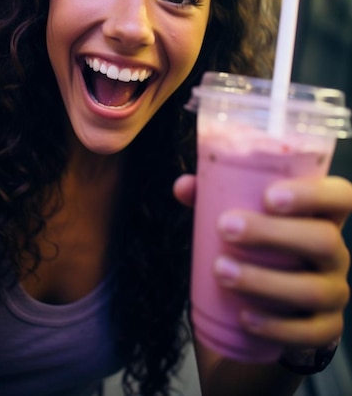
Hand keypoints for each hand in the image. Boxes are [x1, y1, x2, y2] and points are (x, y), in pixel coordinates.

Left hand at [173, 173, 351, 350]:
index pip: (340, 196)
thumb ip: (212, 197)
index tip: (268, 195)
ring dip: (263, 280)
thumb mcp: (239, 218)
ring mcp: (334, 292)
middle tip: (226, 227)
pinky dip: (275, 326)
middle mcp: (336, 252)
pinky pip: (310, 333)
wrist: (267, 306)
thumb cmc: (256, 248)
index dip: (314, 193)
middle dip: (273, 234)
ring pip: (312, 288)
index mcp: (322, 216)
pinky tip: (244, 316)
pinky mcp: (326, 330)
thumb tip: (183, 186)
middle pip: (324, 240)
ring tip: (221, 270)